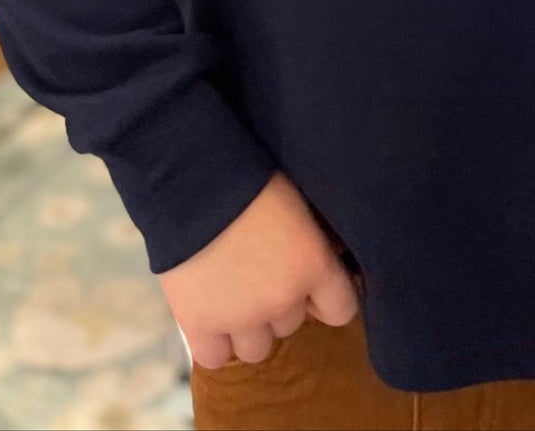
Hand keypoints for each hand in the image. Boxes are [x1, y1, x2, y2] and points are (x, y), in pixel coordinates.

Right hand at [160, 173, 357, 368]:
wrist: (194, 181)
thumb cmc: (252, 177)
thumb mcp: (298, 203)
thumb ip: (310, 241)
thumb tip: (322, 257)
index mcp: (314, 266)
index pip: (341, 310)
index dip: (325, 299)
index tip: (311, 287)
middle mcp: (283, 300)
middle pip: (292, 323)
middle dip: (279, 303)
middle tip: (260, 275)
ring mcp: (240, 317)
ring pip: (257, 348)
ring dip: (249, 327)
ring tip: (233, 296)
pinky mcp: (199, 325)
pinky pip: (215, 357)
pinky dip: (214, 342)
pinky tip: (209, 315)